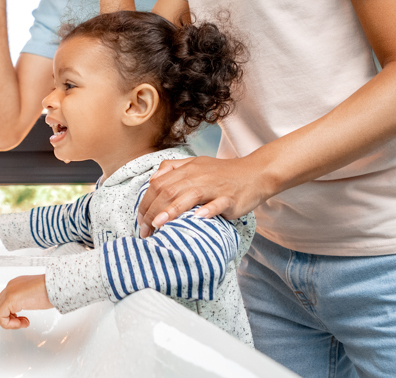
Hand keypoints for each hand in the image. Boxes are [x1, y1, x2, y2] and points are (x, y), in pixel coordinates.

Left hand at [0, 274, 51, 328]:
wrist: (56, 285)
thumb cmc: (51, 290)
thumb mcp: (35, 295)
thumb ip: (27, 299)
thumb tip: (26, 307)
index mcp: (17, 284)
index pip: (6, 301)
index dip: (13, 314)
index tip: (24, 318)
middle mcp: (11, 286)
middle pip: (1, 306)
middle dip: (11, 318)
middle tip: (23, 322)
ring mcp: (9, 292)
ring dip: (10, 322)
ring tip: (23, 323)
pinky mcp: (10, 299)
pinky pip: (0, 316)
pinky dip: (8, 324)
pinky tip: (21, 323)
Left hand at [135, 157, 266, 237]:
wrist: (255, 173)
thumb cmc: (223, 173)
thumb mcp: (196, 164)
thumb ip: (173, 168)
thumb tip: (153, 179)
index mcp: (187, 169)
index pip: (159, 183)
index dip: (146, 201)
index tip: (140, 219)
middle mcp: (198, 176)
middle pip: (169, 190)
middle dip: (153, 210)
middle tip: (145, 230)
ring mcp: (214, 187)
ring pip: (189, 196)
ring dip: (172, 210)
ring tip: (159, 224)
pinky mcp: (230, 197)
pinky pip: (217, 203)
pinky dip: (208, 211)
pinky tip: (198, 218)